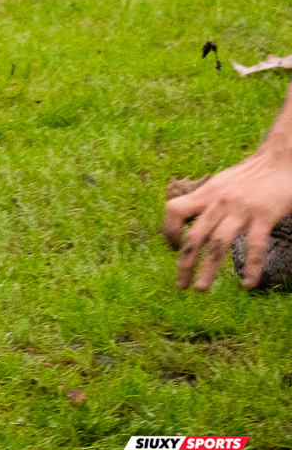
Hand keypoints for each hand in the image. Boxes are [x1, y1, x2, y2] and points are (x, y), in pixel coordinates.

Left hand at [162, 149, 291, 288]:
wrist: (281, 160)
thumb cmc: (251, 175)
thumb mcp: (221, 184)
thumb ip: (207, 201)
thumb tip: (192, 219)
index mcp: (206, 194)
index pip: (174, 211)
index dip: (169, 231)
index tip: (174, 249)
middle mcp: (218, 202)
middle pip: (194, 236)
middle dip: (184, 263)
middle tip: (181, 285)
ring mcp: (240, 209)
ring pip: (218, 244)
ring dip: (208, 269)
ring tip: (200, 289)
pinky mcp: (264, 215)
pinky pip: (255, 245)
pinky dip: (250, 266)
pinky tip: (247, 284)